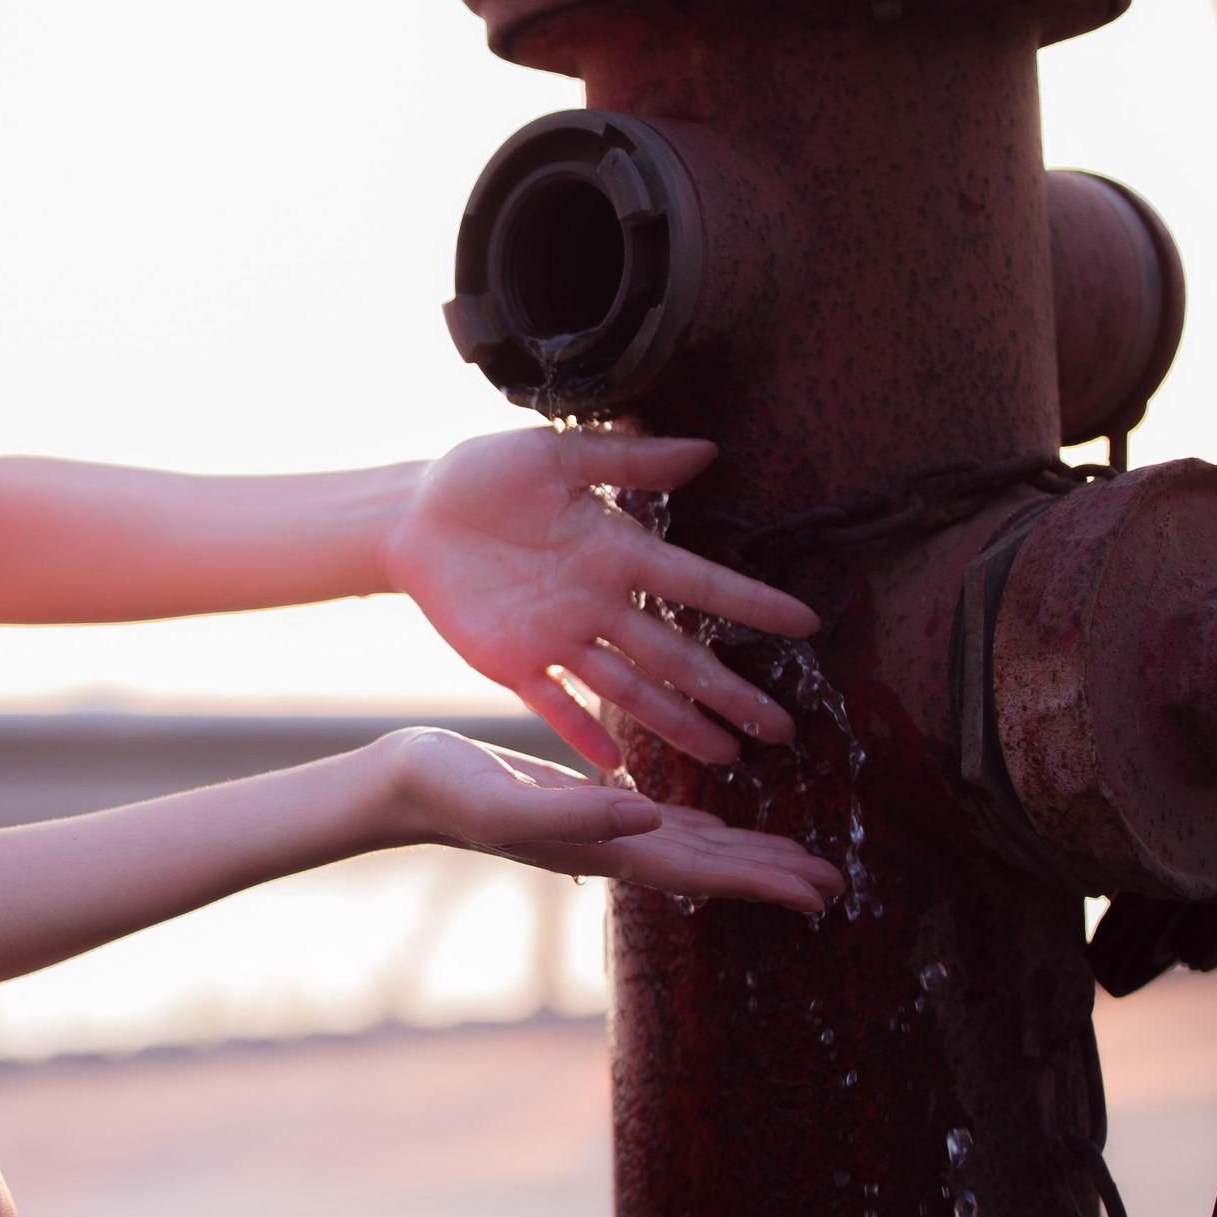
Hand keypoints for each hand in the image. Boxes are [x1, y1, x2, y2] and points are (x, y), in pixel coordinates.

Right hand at [375, 728, 839, 915]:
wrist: (403, 785)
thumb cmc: (445, 790)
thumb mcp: (506, 800)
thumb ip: (575, 813)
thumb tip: (648, 816)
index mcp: (604, 849)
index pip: (702, 873)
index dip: (763, 884)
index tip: (821, 893)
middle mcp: (613, 848)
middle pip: (711, 870)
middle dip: (773, 878)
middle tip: (836, 886)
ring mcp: (601, 832)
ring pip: (694, 851)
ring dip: (747, 860)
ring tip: (799, 865)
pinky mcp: (587, 807)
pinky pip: (663, 827)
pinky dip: (704, 834)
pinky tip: (722, 832)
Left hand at [384, 430, 814, 773]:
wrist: (411, 511)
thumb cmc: (482, 474)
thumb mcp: (554, 454)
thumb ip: (626, 457)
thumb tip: (707, 450)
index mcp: (615, 550)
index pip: (698, 584)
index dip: (751, 604)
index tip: (806, 625)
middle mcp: (598, 602)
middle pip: (678, 656)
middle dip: (731, 692)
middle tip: (784, 730)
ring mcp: (558, 638)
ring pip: (631, 690)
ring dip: (678, 724)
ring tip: (727, 759)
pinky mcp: (511, 662)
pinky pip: (554, 704)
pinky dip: (583, 733)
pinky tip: (619, 766)